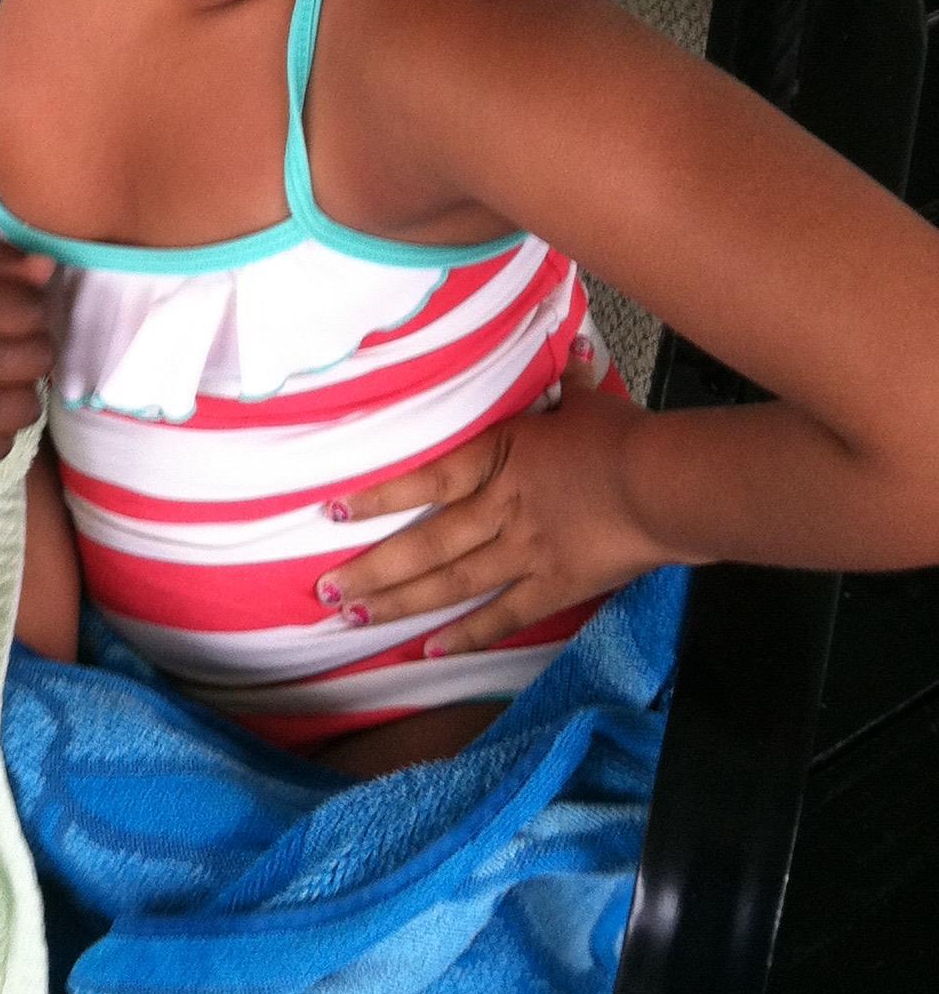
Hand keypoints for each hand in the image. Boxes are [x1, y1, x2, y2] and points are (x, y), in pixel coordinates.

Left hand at [317, 363, 668, 654]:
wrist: (666, 485)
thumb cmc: (625, 438)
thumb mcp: (586, 401)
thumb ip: (567, 380)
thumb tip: (570, 346)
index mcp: (500, 459)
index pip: (425, 481)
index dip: (378, 498)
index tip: (334, 512)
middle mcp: (500, 509)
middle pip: (425, 544)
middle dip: (372, 569)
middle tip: (327, 590)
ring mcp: (524, 552)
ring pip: (450, 583)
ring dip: (401, 602)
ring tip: (356, 617)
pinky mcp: (554, 586)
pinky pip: (503, 616)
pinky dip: (467, 634)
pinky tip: (431, 648)